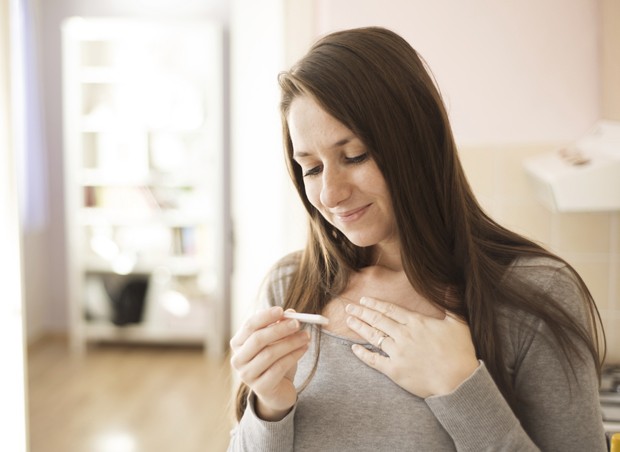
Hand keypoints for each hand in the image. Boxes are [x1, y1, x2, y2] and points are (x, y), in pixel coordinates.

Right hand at [229, 306, 310, 419]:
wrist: (278, 390)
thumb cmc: (275, 360)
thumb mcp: (277, 341)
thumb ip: (280, 326)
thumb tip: (291, 313)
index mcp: (238, 343)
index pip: (249, 326)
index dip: (265, 316)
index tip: (282, 310)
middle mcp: (238, 359)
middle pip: (258, 339)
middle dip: (280, 329)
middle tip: (297, 323)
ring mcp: (247, 375)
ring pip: (270, 354)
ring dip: (291, 342)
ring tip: (306, 336)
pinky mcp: (261, 387)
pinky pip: (278, 368)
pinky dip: (293, 356)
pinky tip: (304, 349)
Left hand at [345, 297, 478, 397]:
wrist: (458, 382)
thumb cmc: (460, 352)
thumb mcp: (459, 323)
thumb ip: (451, 302)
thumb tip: (451, 284)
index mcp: (416, 322)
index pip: (390, 309)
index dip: (375, 304)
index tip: (364, 300)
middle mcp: (403, 334)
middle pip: (377, 320)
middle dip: (362, 312)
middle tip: (349, 307)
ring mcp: (397, 352)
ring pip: (373, 336)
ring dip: (360, 327)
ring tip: (349, 321)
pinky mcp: (394, 370)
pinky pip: (374, 360)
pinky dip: (362, 354)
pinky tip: (354, 348)